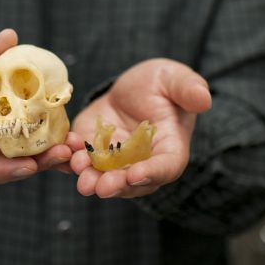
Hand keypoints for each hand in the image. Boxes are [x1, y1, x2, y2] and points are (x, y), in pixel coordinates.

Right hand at [0, 29, 73, 183]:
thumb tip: (8, 37)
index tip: (29, 165)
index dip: (1, 169)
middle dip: (35, 164)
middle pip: (0, 170)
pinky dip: (43, 147)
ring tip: (75, 148)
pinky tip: (69, 140)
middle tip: (65, 153)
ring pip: (14, 164)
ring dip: (46, 159)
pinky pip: (20, 152)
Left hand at [69, 58, 210, 198]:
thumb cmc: (162, 84)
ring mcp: (115, 161)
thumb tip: (204, 99)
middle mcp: (142, 163)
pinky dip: (67, 160)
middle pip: (130, 183)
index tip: (134, 174)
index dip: (151, 173)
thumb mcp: (176, 79)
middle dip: (113, 185)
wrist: (133, 87)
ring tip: (77, 168)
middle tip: (97, 185)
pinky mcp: (91, 151)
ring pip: (102, 177)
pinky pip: (79, 161)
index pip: (165, 167)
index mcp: (169, 148)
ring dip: (89, 177)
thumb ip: (189, 89)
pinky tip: (59, 150)